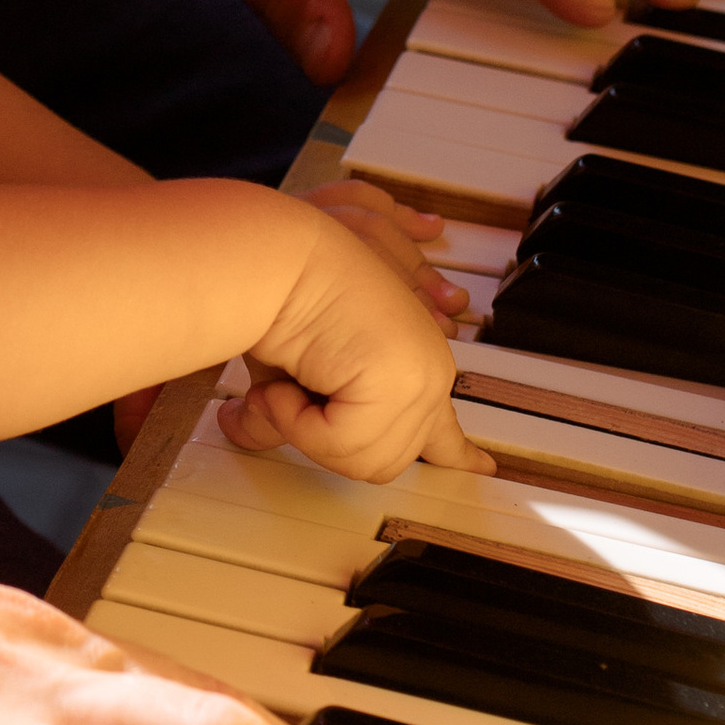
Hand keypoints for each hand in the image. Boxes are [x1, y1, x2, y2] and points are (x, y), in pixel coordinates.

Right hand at [218, 204, 489, 482]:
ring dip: (305, 431)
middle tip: (284, 401)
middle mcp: (429, 369)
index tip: (482, 468)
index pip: (445, 427)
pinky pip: (343, 443)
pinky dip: (297, 422)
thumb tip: (243, 430)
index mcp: (414, 363)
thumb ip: (288, 416)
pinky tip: (285, 386)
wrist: (274, 257)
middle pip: (385, 462)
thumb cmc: (278, 298)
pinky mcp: (400, 381)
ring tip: (283, 386)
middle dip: (325, 444)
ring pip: (364, 460)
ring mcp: (422, 376)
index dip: (459, 455)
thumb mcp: (287, 374)